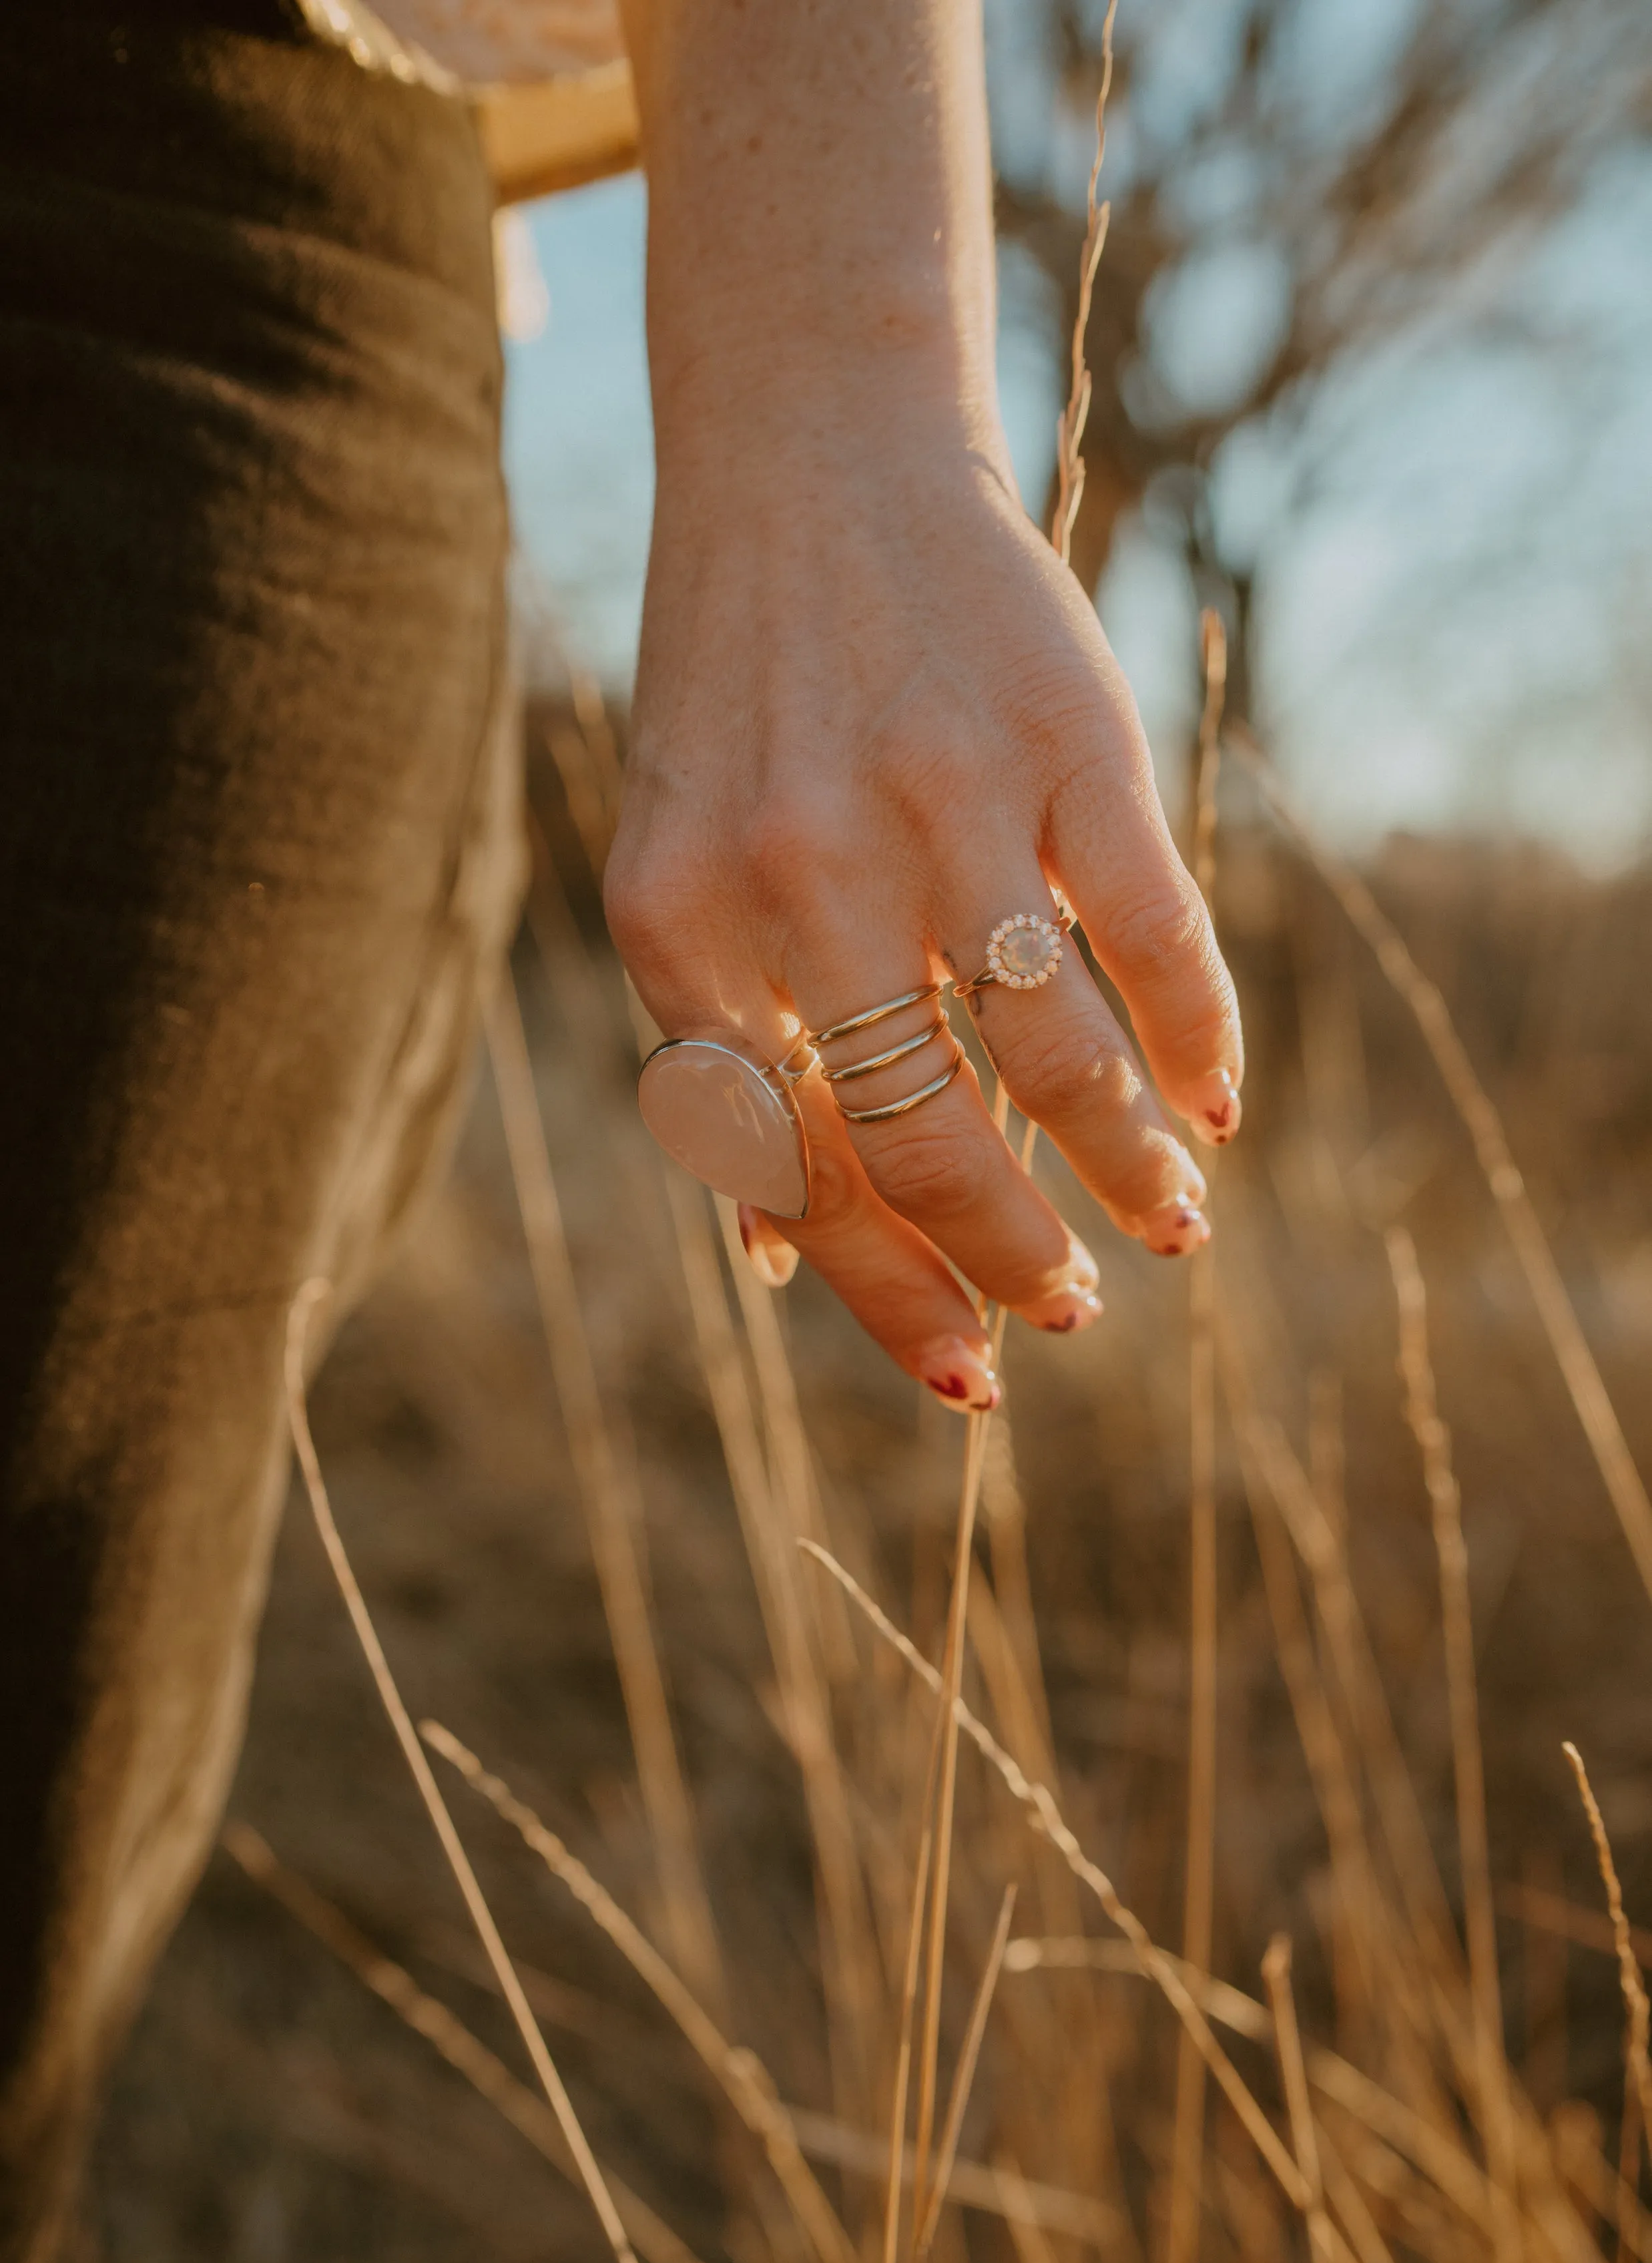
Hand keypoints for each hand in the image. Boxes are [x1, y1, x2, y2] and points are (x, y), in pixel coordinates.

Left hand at [607, 385, 1242, 1407]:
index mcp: (684, 926)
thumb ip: (716, 1051)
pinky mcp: (1071, 743)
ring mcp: (947, 803)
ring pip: (1058, 1059)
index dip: (893, 1296)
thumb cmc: (739, 700)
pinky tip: (1215, 1103)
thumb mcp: (675, 869)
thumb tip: (775, 1262)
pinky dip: (1199, 1041)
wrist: (810, 459)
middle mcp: (806, 874)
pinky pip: (1156, 937)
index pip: (798, 1170)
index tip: (971, 1374)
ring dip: (1129, 1169)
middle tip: (1074, 1306)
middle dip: (1014, 1256)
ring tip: (1170, 1221)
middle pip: (932, 1140)